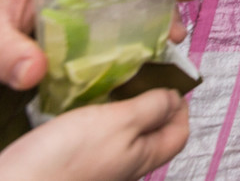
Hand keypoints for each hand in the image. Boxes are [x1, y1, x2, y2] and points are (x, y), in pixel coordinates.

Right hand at [0, 89, 188, 180]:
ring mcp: (89, 168)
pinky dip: (81, 117)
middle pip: (147, 133)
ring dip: (110, 106)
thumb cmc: (61, 163)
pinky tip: (69, 103)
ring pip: (112, 133)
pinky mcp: (59, 165)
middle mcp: (119, 167)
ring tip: (100, 82)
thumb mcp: (119, 125)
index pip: (178, 134)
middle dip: (145, 101)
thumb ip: (150, 109)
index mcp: (141, 160)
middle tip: (133, 73)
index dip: (180, 106)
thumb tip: (175, 98)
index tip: (168, 78)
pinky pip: (81, 137)